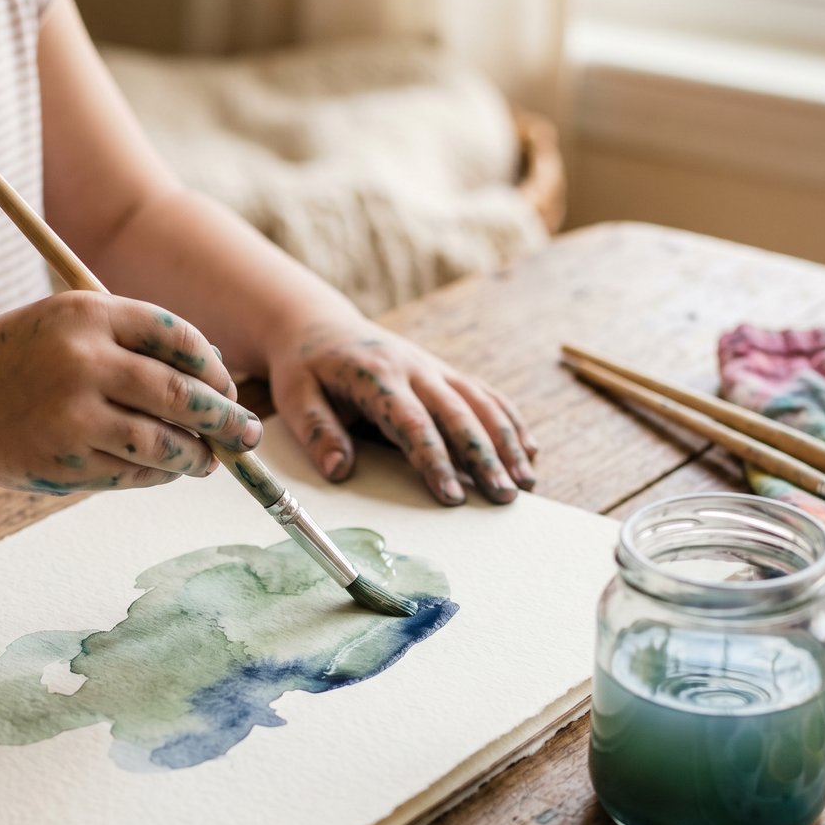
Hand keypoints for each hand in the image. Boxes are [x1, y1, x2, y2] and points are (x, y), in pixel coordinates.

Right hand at [0, 292, 261, 494]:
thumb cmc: (19, 361)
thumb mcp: (69, 327)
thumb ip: (135, 345)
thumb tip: (218, 382)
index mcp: (89, 313)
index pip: (179, 337)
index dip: (214, 368)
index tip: (226, 388)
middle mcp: (83, 361)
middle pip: (183, 393)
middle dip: (226, 419)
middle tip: (249, 434)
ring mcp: (73, 416)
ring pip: (166, 443)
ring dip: (199, 457)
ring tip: (209, 461)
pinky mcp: (65, 462)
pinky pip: (134, 473)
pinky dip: (159, 474)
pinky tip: (164, 470)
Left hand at [267, 317, 536, 505]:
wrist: (320, 327)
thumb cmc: (306, 369)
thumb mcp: (295, 396)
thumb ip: (317, 431)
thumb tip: (339, 471)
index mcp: (377, 376)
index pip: (413, 423)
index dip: (434, 461)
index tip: (451, 497)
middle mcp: (415, 369)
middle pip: (459, 415)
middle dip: (485, 458)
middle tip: (505, 496)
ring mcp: (435, 368)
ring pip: (481, 403)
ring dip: (508, 442)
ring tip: (527, 482)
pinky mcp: (445, 372)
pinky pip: (485, 394)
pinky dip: (510, 421)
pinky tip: (529, 449)